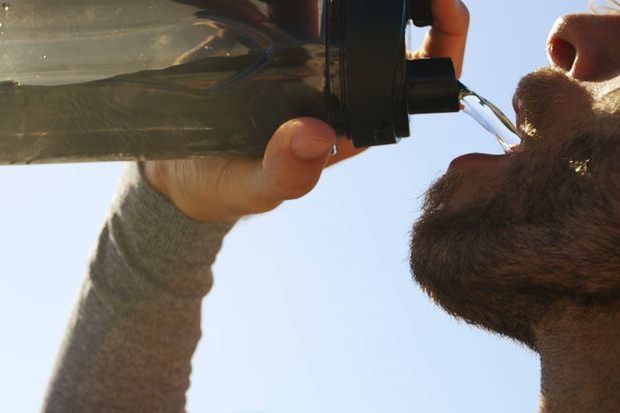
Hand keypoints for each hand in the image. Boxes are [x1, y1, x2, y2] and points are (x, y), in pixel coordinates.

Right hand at [144, 0, 470, 222]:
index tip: (443, 2)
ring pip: (345, 4)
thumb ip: (286, 172)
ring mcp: (308, 48)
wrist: (173, 167)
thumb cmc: (224, 183)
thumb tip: (316, 135)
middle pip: (390, 21)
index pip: (422, 72)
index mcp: (357, 114)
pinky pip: (294, 1)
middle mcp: (341, 75)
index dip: (446, 34)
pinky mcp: (273, 30)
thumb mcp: (255, 187)